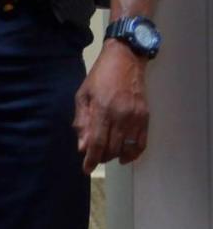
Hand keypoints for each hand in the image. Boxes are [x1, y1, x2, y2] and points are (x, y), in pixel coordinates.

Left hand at [73, 39, 148, 174]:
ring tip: (107, 154)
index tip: (86, 168)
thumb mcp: (83, 94)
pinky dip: (133, 154)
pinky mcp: (145, 118)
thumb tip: (82, 145)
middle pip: (111, 148)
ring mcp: (135, 118)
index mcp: (102, 109)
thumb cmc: (99, 76)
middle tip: (94, 156)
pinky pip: (141, 144)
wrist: (125, 60)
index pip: (96, 142)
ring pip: (126, 149)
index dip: (91, 158)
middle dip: (101, 157)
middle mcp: (120, 117)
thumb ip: (82, 120)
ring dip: (115, 156)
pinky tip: (125, 156)